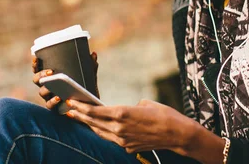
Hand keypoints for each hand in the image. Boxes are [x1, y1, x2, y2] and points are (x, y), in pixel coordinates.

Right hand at [31, 52, 99, 108]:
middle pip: (37, 80)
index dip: (35, 64)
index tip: (36, 58)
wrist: (89, 105)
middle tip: (51, 72)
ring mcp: (49, 97)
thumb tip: (93, 54)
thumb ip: (90, 65)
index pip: (39, 69)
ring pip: (42, 92)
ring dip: (46, 88)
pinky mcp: (54, 108)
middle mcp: (47, 86)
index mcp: (51, 77)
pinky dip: (53, 101)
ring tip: (54, 85)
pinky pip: (50, 105)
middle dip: (41, 75)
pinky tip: (58, 98)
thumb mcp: (88, 75)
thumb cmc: (84, 87)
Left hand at [65, 99, 196, 154]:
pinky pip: (111, 139)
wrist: (177, 134)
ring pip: (100, 132)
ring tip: (80, 118)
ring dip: (89, 125)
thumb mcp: (145, 103)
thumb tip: (125, 111)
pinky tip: (100, 127)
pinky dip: (104, 132)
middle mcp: (120, 128)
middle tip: (70, 109)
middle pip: (94, 122)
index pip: (96, 111)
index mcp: (123, 113)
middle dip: (80, 115)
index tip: (72, 102)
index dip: (82, 106)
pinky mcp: (128, 147)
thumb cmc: (164, 114)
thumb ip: (130, 107)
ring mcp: (123, 140)